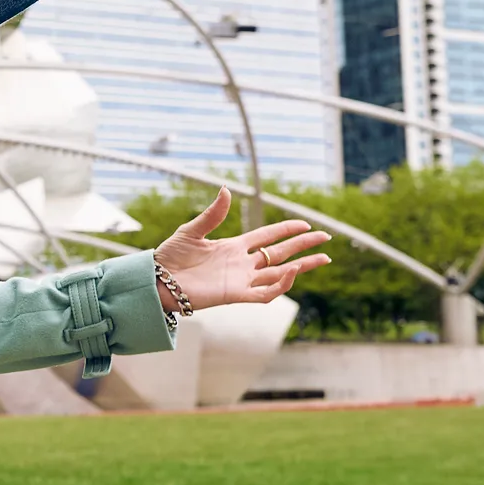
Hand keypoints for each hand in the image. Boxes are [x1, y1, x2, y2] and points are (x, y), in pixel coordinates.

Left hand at [153, 188, 330, 310]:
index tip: (306, 223)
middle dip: (303, 246)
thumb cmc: (170, 256)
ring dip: (302, 266)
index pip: (267, 237)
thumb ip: (213, 214)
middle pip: (280, 254)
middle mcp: (241, 264)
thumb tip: (226, 189)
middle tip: (326, 239)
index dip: (286, 230)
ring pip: (279, 274)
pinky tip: (292, 270)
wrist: (157, 280)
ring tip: (324, 258)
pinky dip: (281, 284)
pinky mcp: (236, 295)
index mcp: (233, 247)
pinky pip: (265, 293)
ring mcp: (241, 280)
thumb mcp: (191, 231)